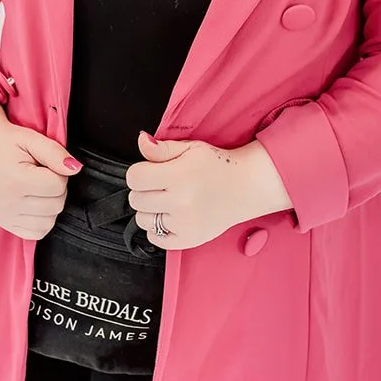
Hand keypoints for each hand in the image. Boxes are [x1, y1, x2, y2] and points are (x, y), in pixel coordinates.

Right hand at [0, 124, 80, 240]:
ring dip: (51, 205)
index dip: (59, 172)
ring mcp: (6, 216)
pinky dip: (42, 220)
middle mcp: (9, 203)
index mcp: (15, 180)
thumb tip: (75, 169)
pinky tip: (35, 204)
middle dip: (57, 189)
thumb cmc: (7, 143)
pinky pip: (37, 233)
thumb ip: (56, 153)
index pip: (58, 186)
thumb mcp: (33, 139)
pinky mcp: (5, 224)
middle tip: (42, 175)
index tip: (47, 165)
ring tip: (37, 188)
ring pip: (50, 221)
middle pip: (57, 205)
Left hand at [124, 130, 257, 249]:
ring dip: (150, 210)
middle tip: (161, 185)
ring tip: (167, 200)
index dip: (139, 172)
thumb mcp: (190, 148)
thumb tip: (141, 141)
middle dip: (144, 190)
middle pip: (136, 199)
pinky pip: (154, 238)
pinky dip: (157, 229)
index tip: (150, 171)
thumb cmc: (218, 166)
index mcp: (179, 175)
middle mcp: (181, 202)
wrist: (246, 187)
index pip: (135, 178)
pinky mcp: (188, 239)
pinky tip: (170, 216)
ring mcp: (184, 224)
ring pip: (142, 219)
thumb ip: (162, 148)